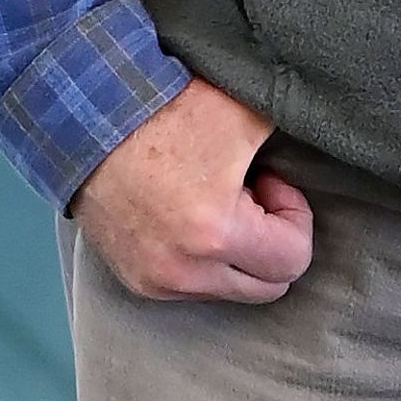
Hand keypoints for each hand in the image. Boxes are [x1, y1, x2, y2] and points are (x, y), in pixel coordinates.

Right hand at [71, 79, 315, 306]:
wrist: (84, 118)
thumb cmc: (164, 111)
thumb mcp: (243, 113)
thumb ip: (290, 140)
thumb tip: (317, 143)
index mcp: (215, 235)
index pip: (293, 261)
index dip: (294, 217)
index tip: (271, 183)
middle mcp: (184, 272)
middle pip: (266, 287)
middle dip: (270, 242)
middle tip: (250, 197)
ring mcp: (155, 281)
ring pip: (229, 290)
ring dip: (236, 252)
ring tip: (214, 202)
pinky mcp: (133, 279)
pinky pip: (191, 288)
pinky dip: (202, 260)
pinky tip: (186, 216)